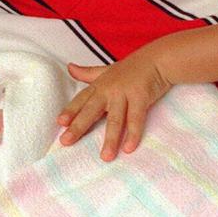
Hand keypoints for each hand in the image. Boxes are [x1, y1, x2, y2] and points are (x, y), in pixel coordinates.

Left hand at [56, 56, 172, 159]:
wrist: (158, 59)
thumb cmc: (132, 68)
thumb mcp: (107, 70)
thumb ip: (88, 73)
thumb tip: (69, 67)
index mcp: (100, 85)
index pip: (82, 100)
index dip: (70, 110)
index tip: (60, 123)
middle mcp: (109, 90)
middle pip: (91, 110)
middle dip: (78, 126)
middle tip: (66, 142)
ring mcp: (124, 93)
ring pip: (115, 119)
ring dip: (110, 139)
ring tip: (106, 157)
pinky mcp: (141, 97)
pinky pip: (136, 119)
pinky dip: (133, 134)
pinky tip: (129, 148)